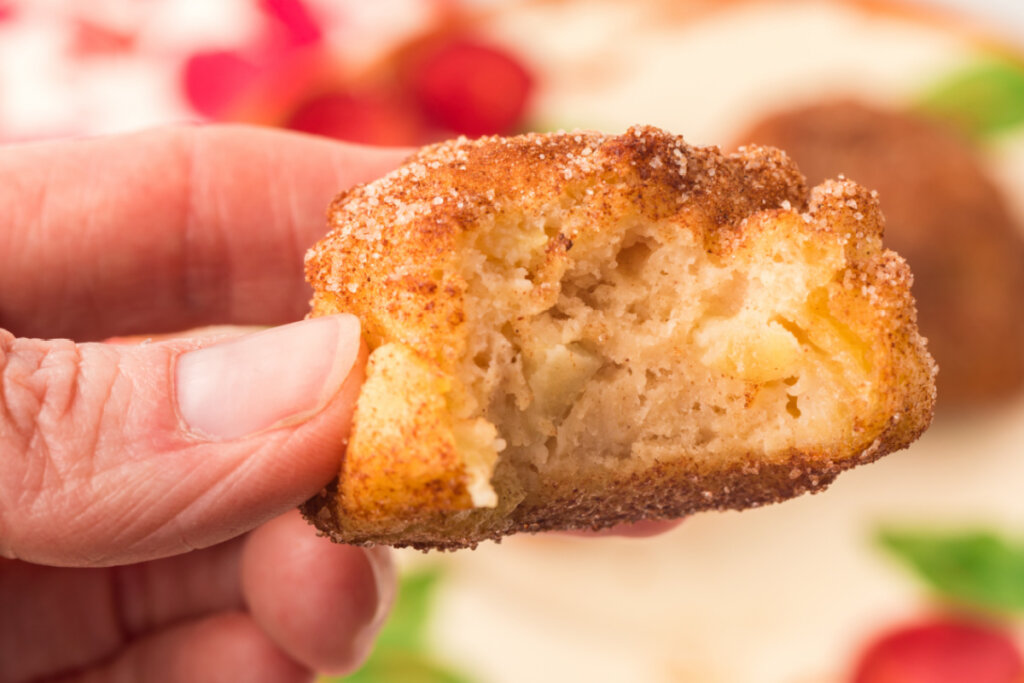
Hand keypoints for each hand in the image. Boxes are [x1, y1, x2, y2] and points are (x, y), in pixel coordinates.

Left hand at [0, 125, 407, 681]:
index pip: (203, 209)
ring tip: (327, 601)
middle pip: (263, 382)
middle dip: (360, 428)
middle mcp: (51, 400)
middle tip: (426, 471)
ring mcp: (59, 531)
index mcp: (0, 275)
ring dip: (324, 566)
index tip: (480, 248)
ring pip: (254, 530)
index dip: (349, 213)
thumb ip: (81, 406)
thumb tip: (324, 378)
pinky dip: (257, 661)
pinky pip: (202, 651)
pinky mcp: (61, 653)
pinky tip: (272, 663)